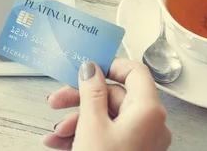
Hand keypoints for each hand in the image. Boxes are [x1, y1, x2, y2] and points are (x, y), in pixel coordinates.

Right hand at [43, 58, 171, 150]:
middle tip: (58, 100)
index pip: (134, 72)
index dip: (109, 65)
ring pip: (106, 116)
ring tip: (56, 132)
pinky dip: (83, 134)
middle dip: (80, 99)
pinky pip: (106, 134)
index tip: (87, 67)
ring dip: (76, 120)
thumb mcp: (92, 124)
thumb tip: (91, 68)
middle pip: (113, 96)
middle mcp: (149, 124)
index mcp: (147, 110)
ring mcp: (141, 140)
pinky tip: (61, 142)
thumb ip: (91, 90)